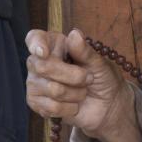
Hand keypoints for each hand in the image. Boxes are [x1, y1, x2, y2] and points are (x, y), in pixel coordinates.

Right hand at [25, 28, 141, 141]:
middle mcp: (40, 62)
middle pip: (44, 67)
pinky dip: (70, 108)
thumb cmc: (102, 78)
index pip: (35, 38)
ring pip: (53, 89)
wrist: (106, 105)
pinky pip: (51, 107)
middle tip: (89, 78)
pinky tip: (74, 105)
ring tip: (82, 92)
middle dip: (74, 76)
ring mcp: (35, 82)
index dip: (36, 44)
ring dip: (76, 94)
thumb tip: (74, 34)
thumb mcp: (99, 63)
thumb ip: (85, 51)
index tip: (44, 53)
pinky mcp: (36, 102)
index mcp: (55, 45)